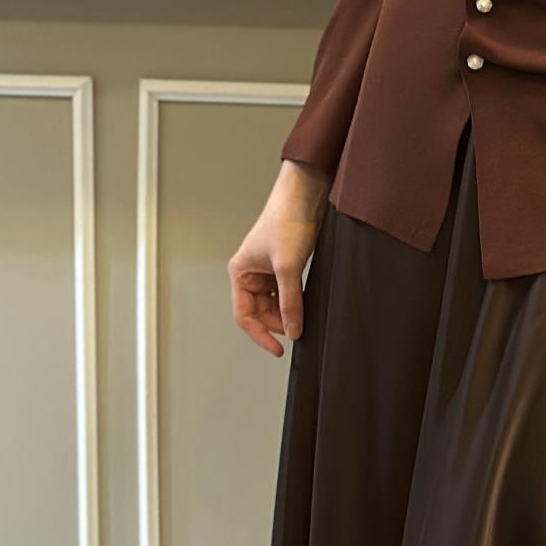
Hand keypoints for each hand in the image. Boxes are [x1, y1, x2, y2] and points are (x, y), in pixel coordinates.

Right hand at [228, 160, 327, 356]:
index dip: (260, 335)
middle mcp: (250, 273)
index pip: (244, 316)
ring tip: (303, 318)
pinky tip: (305, 304)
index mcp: (240, 273)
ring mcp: (267, 270)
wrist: (304, 196)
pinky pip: (285, 292)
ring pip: (273, 304)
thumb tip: (294, 330)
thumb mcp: (288, 267)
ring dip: (286, 313)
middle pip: (259, 312)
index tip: (278, 349)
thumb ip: (290, 302)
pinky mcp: (283, 265)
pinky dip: (294, 301)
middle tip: (297, 331)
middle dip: (277, 324)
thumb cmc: (287, 222)